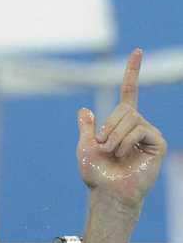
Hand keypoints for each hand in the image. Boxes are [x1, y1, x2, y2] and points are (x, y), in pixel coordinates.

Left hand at [76, 49, 166, 209]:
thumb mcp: (84, 146)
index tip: (137, 51)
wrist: (107, 191)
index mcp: (121, 123)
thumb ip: (86, 127)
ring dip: (114, 136)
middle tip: (103, 146)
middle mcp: (138, 124)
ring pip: (130, 118)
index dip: (132, 72)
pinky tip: (123, 154)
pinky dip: (125, 141)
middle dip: (108, 126)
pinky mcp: (158, 143)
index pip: (129, 92)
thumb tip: (84, 109)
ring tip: (112, 153)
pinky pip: (140, 129)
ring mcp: (149, 133)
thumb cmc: (96, 173)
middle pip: (124, 109)